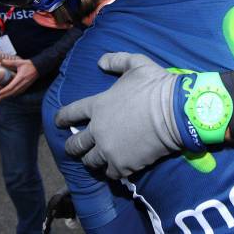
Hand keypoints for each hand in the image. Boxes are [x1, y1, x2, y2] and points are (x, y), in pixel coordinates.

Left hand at [0, 58, 38, 99]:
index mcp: (20, 78)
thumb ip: (10, 62)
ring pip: (16, 93)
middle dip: (4, 96)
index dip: (4, 91)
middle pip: (12, 92)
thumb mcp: (19, 62)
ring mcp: (25, 85)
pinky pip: (19, 92)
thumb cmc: (29, 64)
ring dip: (9, 96)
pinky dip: (14, 94)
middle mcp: (23, 83)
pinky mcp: (27, 86)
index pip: (11, 87)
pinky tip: (11, 94)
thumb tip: (1, 61)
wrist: (39, 67)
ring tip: (2, 97)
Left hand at [55, 52, 184, 178]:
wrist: (175, 113)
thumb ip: (116, 60)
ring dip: (92, 160)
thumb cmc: (156, 86)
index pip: (70, 113)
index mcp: (97, 105)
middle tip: (74, 148)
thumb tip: (100, 62)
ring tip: (95, 160)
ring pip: (90, 161)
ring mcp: (108, 149)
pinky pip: (109, 173)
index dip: (62, 118)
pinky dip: (111, 171)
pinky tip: (115, 168)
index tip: (59, 122)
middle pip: (75, 144)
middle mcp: (97, 130)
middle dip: (72, 146)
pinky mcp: (122, 165)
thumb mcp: (136, 63)